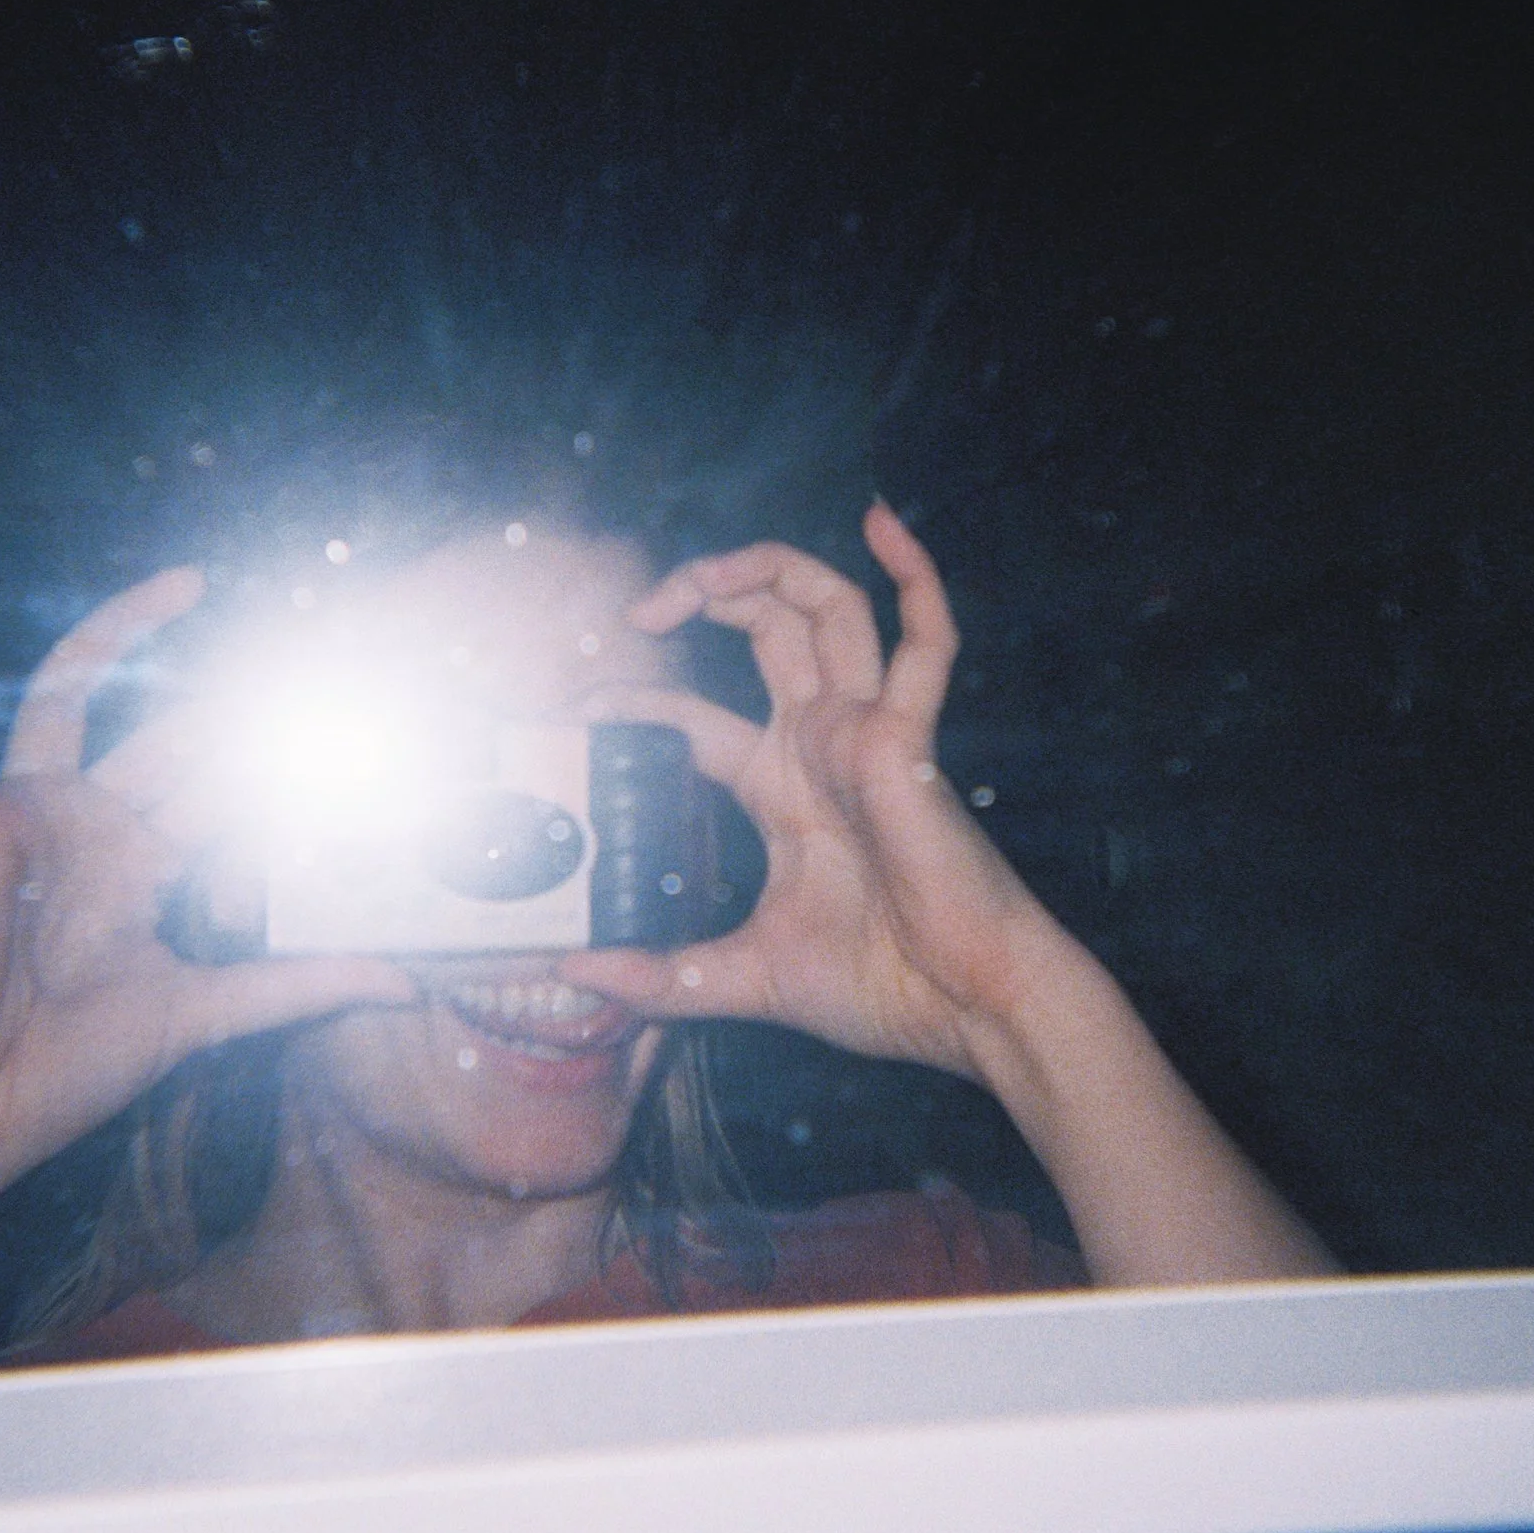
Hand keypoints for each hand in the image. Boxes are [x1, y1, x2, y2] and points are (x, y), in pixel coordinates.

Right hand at [0, 569, 413, 1227]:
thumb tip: (405, 984)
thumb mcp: (204, 1014)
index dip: (281, 755)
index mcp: (136, 868)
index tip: (352, 715)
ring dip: (122, 632)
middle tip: (315, 640)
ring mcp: (23, 816)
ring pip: (77, 694)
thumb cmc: (60, 1071)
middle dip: (237, 693)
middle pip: (173, 733)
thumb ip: (300, 986)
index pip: (223, 789)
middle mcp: (87, 827)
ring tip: (190, 583)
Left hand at [558, 503, 1072, 1082]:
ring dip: (769, 569)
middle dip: (700, 596)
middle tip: (637, 614)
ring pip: (827, 608)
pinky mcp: (912, 738)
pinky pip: (928, 644)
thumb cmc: (877, 987)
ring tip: (705, 574)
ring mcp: (868, 732)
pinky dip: (916, 576)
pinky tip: (884, 522)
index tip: (574, 710)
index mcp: (782, 786)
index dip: (635, 702)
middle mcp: (822, 742)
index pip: (692, 716)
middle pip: (763, 627)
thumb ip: (658, 977)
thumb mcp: (742, 977)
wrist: (963, 1010)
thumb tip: (571, 972)